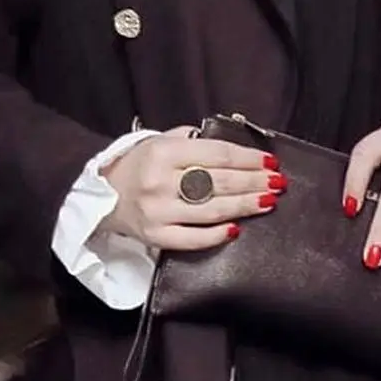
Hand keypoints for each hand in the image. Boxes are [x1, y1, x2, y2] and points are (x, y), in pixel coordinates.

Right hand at [102, 127, 286, 250]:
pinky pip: (192, 239)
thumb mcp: (159, 140)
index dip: (249, 159)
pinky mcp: (155, 236)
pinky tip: (236, 229)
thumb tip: (233, 149)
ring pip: (212, 210)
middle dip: (254, 182)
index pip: (217, 154)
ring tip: (268, 201)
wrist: (102, 195)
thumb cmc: (138, 166)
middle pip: (220, 182)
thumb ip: (193, 140)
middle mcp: (161, 181)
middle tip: (278, 182)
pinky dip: (216, 235)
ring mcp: (158, 211)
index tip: (271, 162)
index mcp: (164, 152)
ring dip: (245, 206)